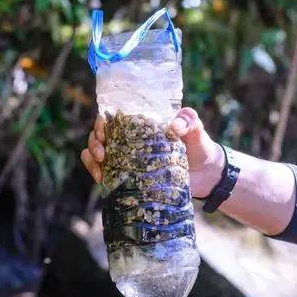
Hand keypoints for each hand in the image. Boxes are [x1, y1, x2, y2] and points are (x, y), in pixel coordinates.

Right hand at [80, 108, 225, 198]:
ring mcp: (125, 158)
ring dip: (91, 158)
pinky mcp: (126, 176)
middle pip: (99, 134)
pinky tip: (101, 179)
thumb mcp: (197, 130)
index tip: (103, 131)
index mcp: (141, 124)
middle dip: (94, 141)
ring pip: (95, 152)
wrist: (206, 175)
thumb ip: (189, 122)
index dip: (101, 122)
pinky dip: (96, 172)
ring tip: (100, 168)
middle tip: (102, 153)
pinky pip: (103, 171)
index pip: (113, 117)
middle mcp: (128, 139)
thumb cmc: (200, 147)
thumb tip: (173, 127)